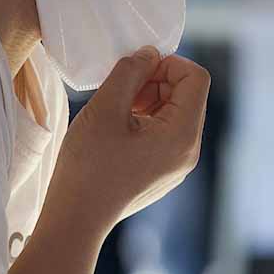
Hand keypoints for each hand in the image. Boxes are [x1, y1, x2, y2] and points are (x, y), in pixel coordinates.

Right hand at [55, 47, 209, 223]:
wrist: (76, 219)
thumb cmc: (88, 166)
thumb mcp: (106, 108)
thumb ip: (130, 72)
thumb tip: (149, 54)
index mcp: (182, 135)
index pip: (197, 78)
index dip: (168, 63)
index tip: (136, 70)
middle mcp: (189, 151)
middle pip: (189, 95)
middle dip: (157, 82)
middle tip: (122, 90)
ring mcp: (178, 165)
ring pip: (176, 113)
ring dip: (149, 99)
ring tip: (117, 109)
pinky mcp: (165, 172)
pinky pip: (167, 133)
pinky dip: (146, 119)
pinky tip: (118, 129)